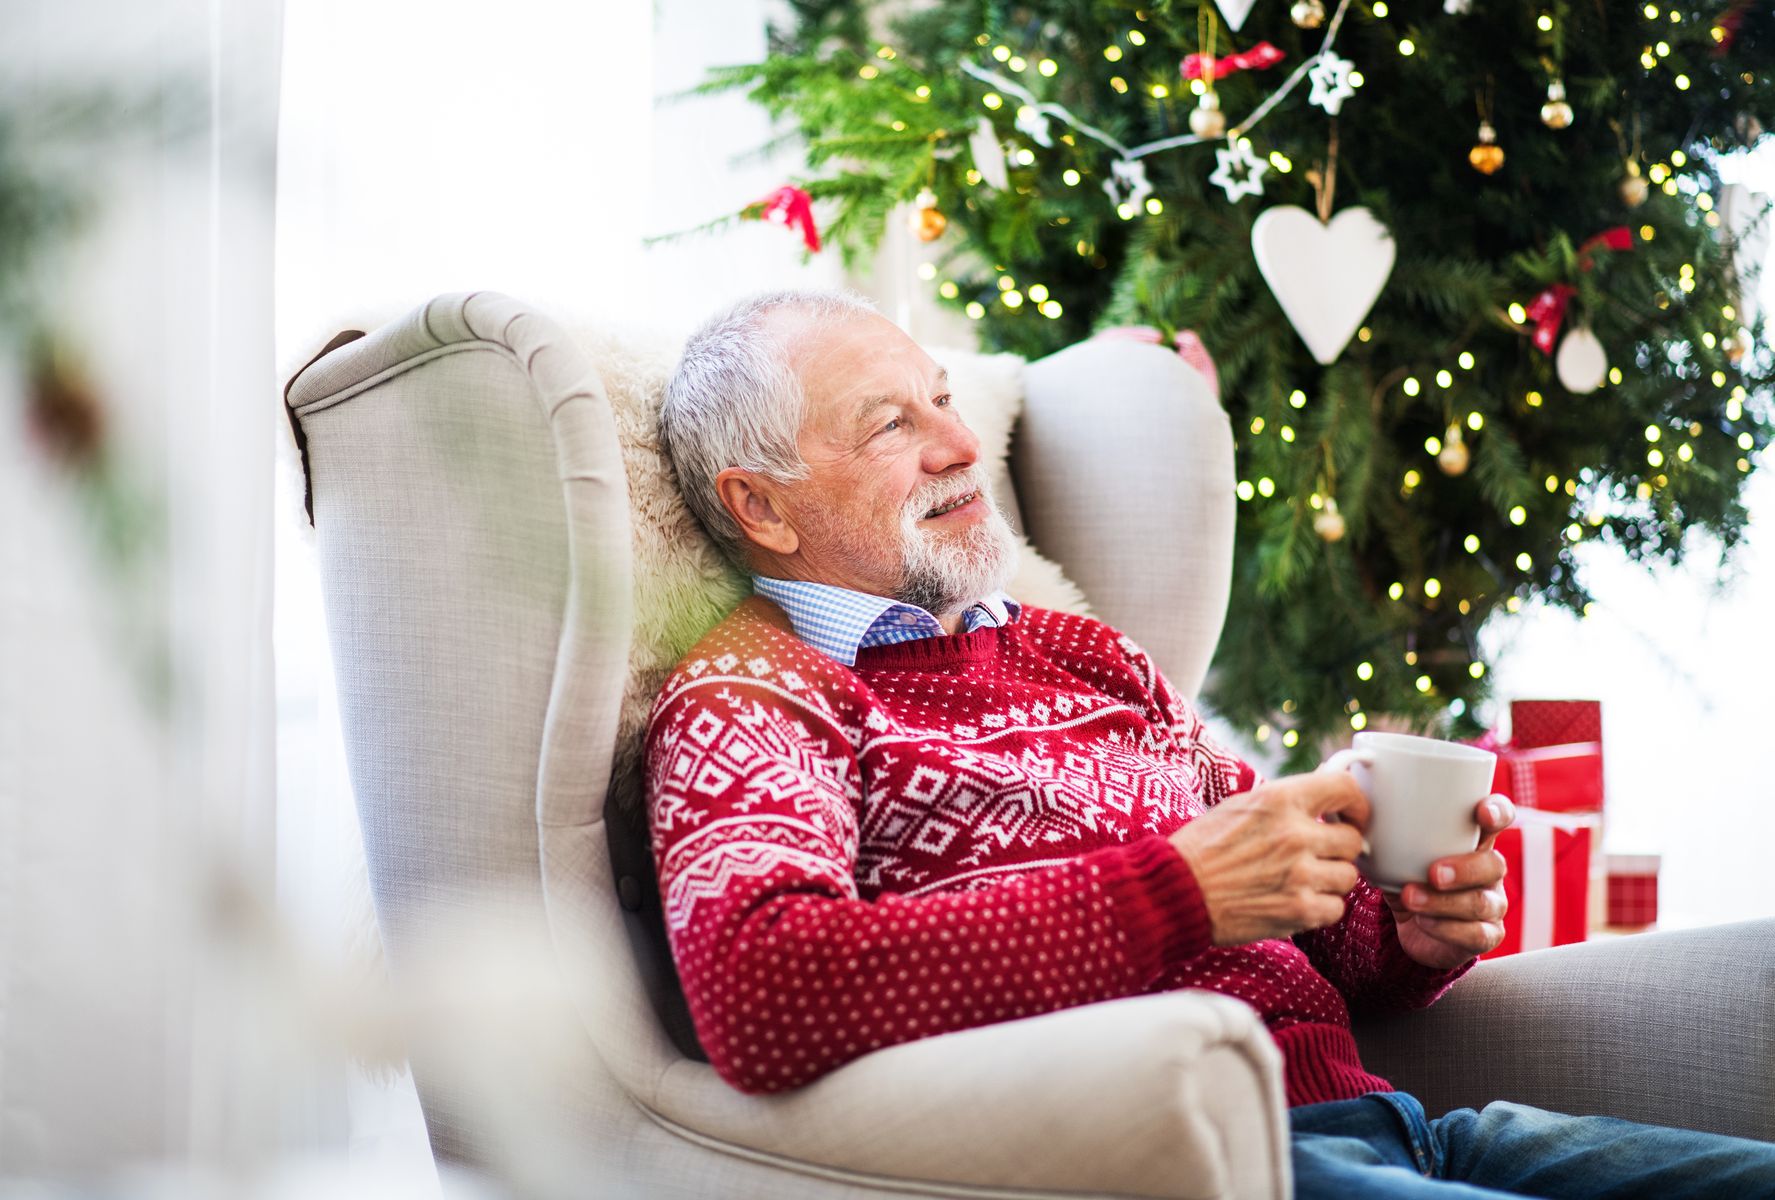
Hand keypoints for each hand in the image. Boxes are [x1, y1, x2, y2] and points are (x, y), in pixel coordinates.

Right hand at [1168, 773, 1369, 945]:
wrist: (1177, 889)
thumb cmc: (1203, 846)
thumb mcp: (1242, 805)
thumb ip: (1286, 803)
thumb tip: (1324, 801)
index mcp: (1281, 800)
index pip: (1346, 790)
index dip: (1356, 804)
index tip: (1350, 815)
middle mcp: (1296, 834)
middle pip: (1353, 840)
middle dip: (1338, 848)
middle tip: (1319, 854)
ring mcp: (1301, 875)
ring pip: (1349, 876)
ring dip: (1331, 879)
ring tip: (1303, 880)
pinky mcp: (1299, 910)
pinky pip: (1336, 908)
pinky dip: (1321, 907)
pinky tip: (1297, 901)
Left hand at [1384, 794, 1513, 968]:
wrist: (1411, 926)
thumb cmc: (1405, 875)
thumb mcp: (1392, 851)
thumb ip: (1377, 829)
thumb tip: (1339, 809)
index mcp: (1471, 839)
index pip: (1498, 817)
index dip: (1497, 811)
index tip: (1481, 812)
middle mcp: (1488, 870)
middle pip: (1494, 864)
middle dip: (1465, 868)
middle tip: (1433, 873)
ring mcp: (1491, 903)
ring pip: (1483, 901)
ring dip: (1446, 901)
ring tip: (1412, 897)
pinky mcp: (1484, 935)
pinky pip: (1477, 934)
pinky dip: (1449, 928)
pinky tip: (1425, 922)